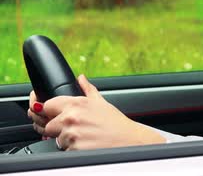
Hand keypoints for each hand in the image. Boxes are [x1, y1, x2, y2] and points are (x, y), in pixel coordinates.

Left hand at [28, 74, 165, 150]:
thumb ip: (88, 89)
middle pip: (48, 126)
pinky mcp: (74, 148)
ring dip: (67, 141)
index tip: (58, 116)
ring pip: (56, 140)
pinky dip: (73, 150)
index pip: (47, 106)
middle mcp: (71, 117)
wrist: (129, 139)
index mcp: (76, 103)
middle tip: (77, 129)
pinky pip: (64, 150)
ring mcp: (72, 133)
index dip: (52, 112)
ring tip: (85, 138)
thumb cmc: (116, 123)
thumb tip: (81, 78)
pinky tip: (86, 145)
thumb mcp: (101, 102)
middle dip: (59, 129)